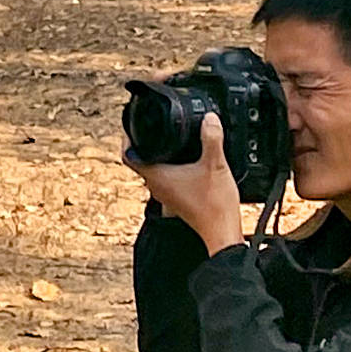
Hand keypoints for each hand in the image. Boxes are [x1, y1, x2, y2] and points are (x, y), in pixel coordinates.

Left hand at [128, 113, 246, 254]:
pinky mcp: (176, 201)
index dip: (127, 137)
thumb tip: (209, 118)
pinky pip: (165, 179)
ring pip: (152, 170)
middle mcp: (157, 187)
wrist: (223, 233)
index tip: (132, 124)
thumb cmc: (215, 206)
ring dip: (156, 156)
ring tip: (167, 141)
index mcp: (157, 176)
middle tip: (149, 127)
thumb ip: (212, 139)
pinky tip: (183, 162)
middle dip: (142, 143)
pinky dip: (168, 167)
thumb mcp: (216, 165)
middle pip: (139, 161)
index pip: (128, 155)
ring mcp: (166, 195)